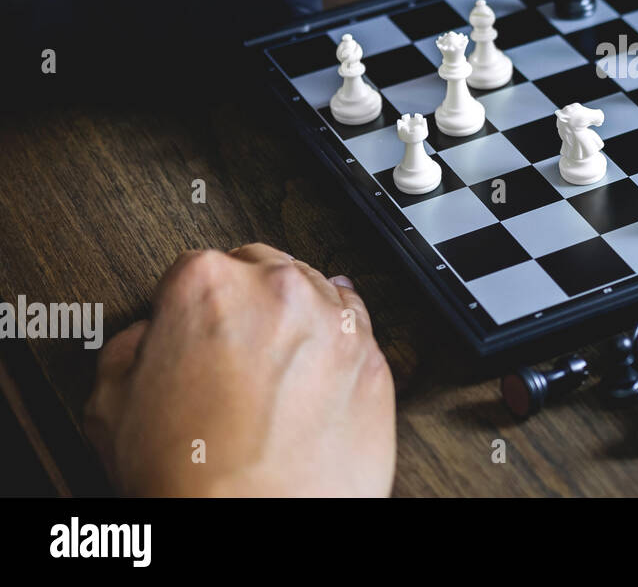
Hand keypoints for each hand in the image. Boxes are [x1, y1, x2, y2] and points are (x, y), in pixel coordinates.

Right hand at [84, 244, 394, 495]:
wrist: (261, 522)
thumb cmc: (194, 476)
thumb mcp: (111, 404)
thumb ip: (130, 346)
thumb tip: (149, 336)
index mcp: (206, 285)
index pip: (195, 268)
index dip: (189, 306)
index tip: (192, 329)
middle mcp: (277, 289)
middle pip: (260, 270)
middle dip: (245, 303)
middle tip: (232, 352)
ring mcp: (333, 320)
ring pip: (314, 292)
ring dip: (296, 319)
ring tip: (275, 369)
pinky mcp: (374, 355)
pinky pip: (356, 330)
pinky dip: (337, 344)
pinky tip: (316, 373)